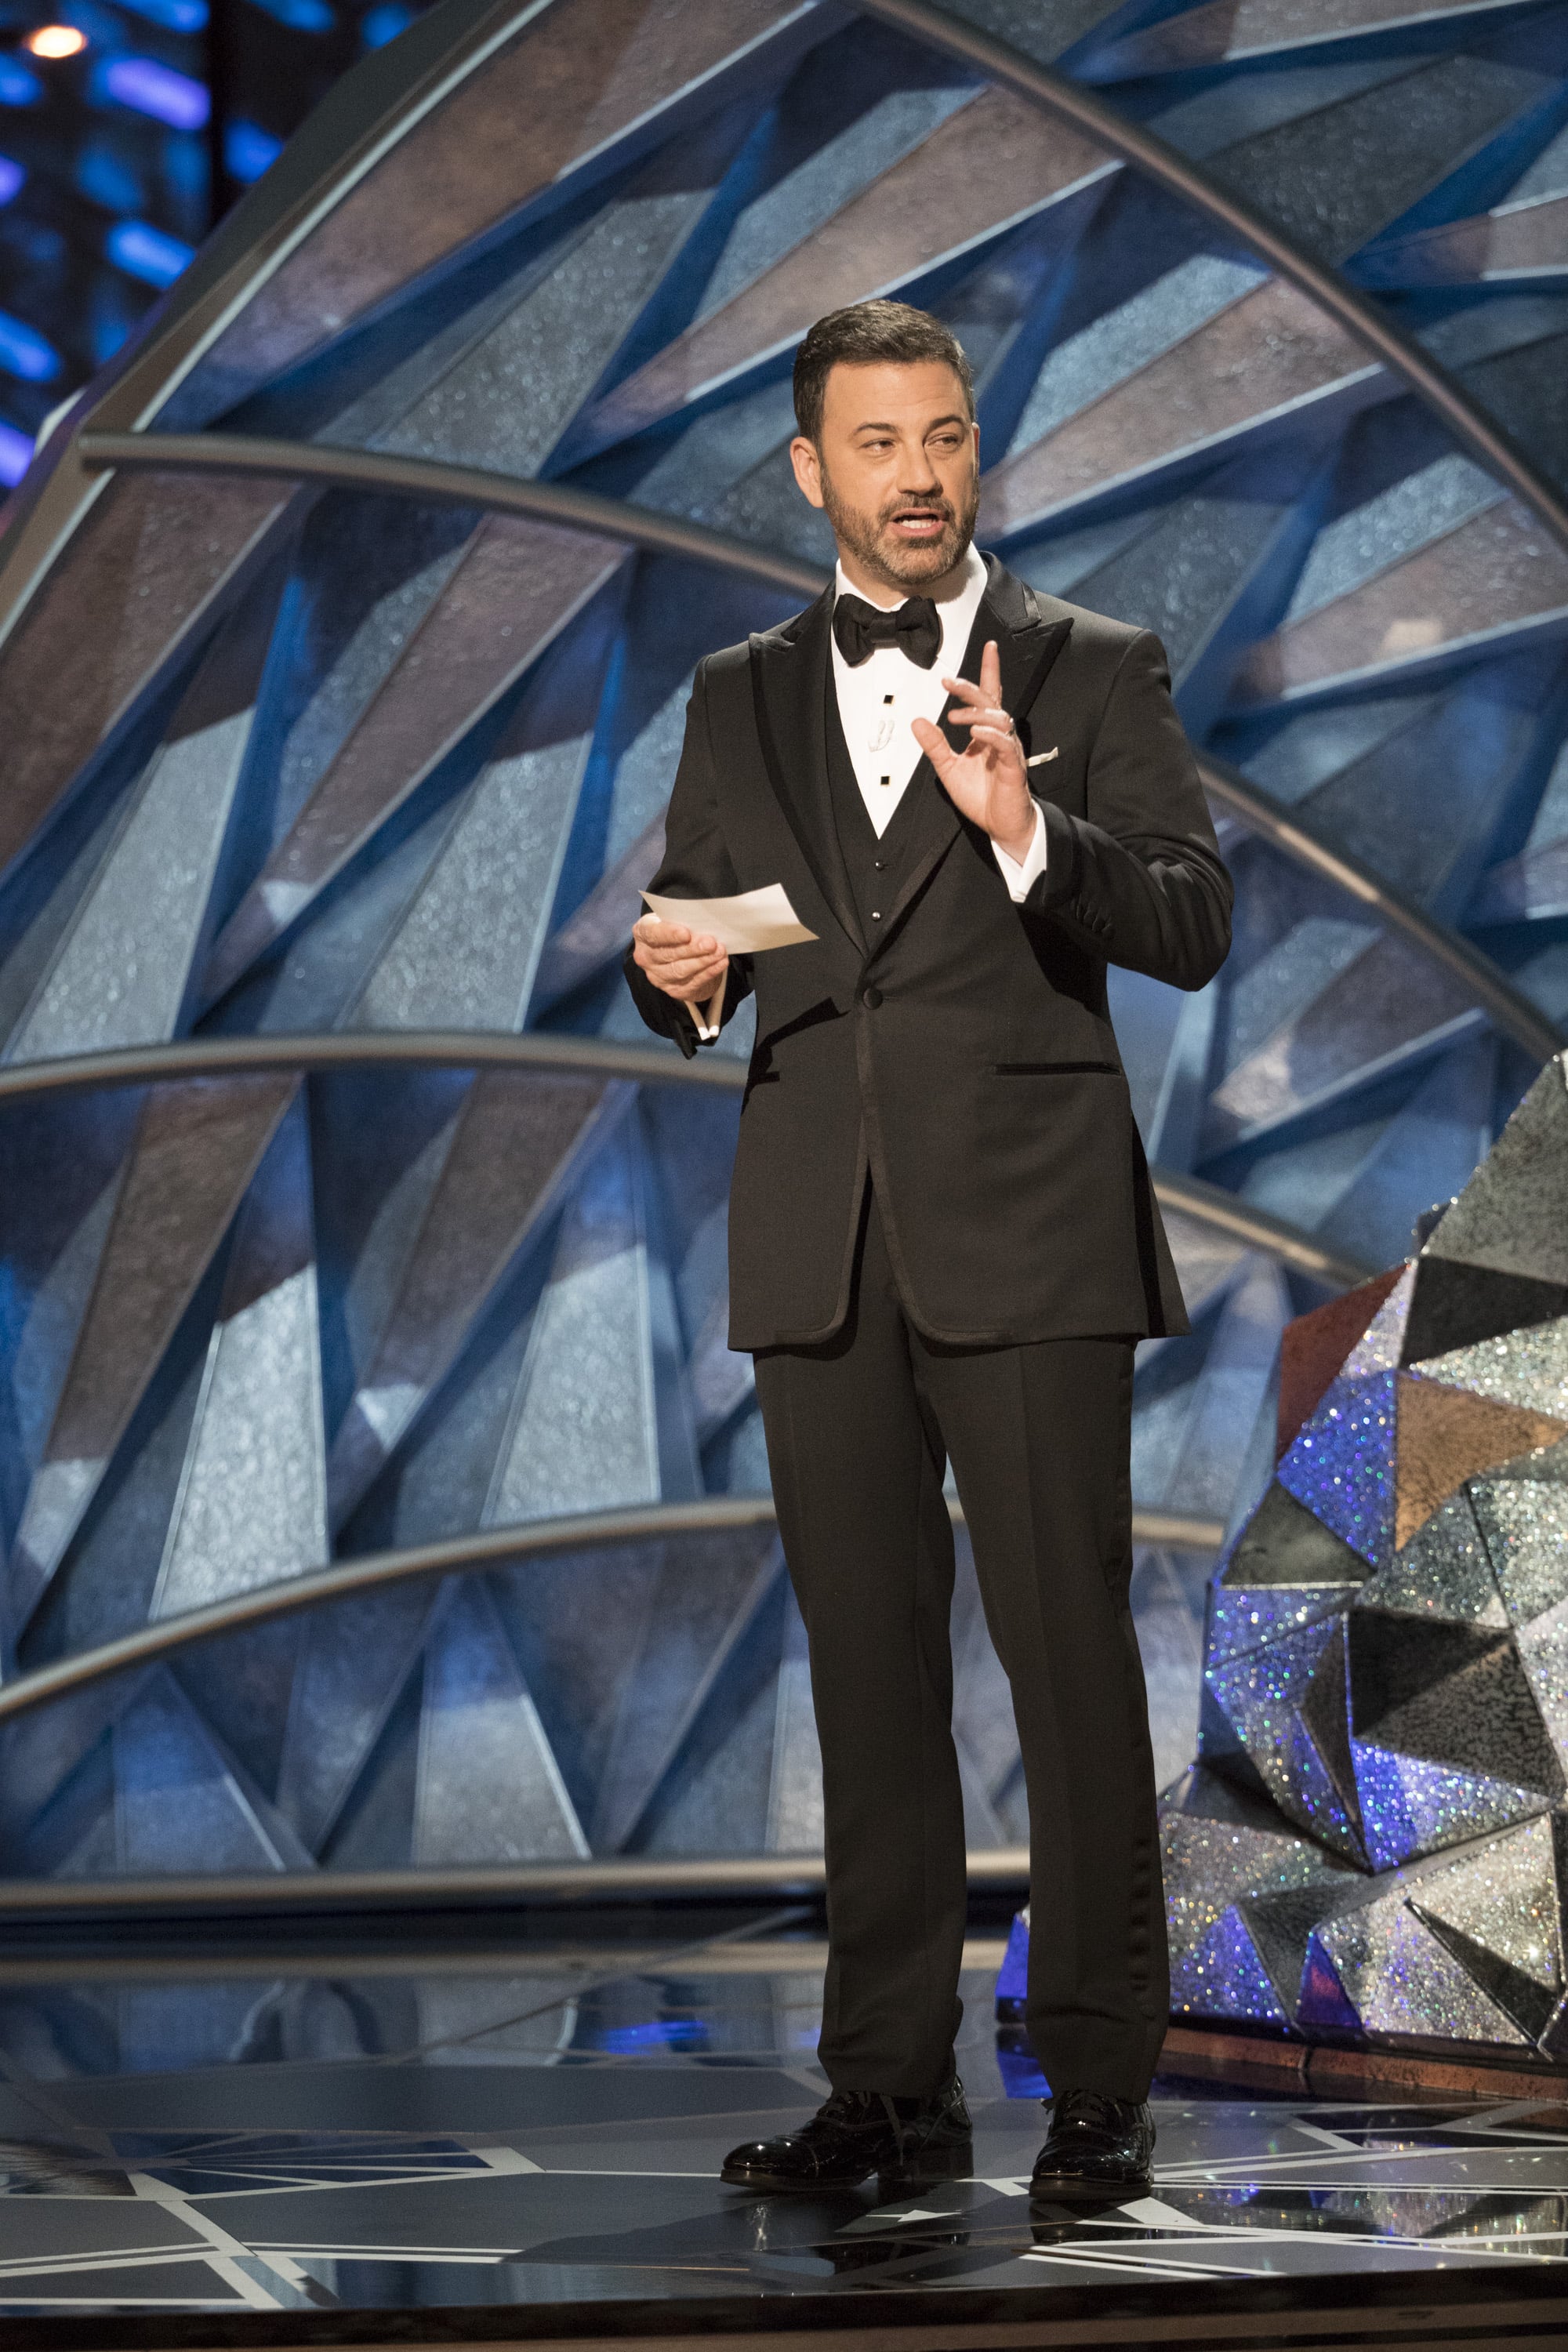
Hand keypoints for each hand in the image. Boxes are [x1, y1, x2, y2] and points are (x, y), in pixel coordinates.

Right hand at [632, 915, 728, 1005]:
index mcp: (642, 933)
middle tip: (710, 943)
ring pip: (681, 970)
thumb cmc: (676, 931)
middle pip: (668, 954)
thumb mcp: (675, 920)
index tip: (686, 933)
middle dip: (692, 949)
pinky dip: (710, 972)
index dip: (669, 934)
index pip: (652, 934)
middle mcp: (646, 957)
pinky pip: (693, 981)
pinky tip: (721, 962)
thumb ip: (684, 920)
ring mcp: (658, 976)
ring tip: (720, 951)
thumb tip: (702, 926)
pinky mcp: (674, 990)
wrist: (678, 955)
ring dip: (703, 961)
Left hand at [911, 638, 1035, 861]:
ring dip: (975, 713)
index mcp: (986, 734)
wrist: (1001, 826)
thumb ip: (935, 745)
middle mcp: (1000, 737)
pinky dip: (990, 736)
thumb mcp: (949, 769)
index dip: (989, 670)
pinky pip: (1004, 744)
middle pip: (990, 701)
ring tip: (954, 717)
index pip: (989, 695)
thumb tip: (917, 721)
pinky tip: (974, 734)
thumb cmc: (982, 798)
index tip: (988, 647)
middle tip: (948, 683)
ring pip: (998, 719)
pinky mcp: (1013, 767)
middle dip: (970, 687)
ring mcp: (1008, 750)